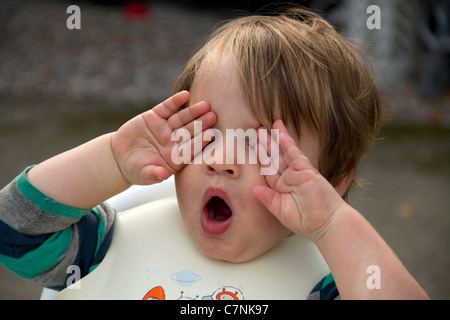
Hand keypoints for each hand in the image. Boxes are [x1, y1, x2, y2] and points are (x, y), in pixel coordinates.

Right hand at [111, 91, 215, 184]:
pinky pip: (167, 108)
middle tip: (214, 116)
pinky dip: (175, 101)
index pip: (190, 148)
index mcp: (175, 157)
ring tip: (205, 105)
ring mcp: (165, 128)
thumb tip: (163, 176)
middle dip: (201, 124)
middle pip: (190, 131)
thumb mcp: (143, 174)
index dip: (200, 141)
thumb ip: (153, 175)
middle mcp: (173, 141)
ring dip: (193, 111)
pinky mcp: (155, 117)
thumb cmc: (135, 169)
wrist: (120, 156)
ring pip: (181, 118)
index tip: (210, 135)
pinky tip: (185, 94)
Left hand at [252, 120, 346, 240]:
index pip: (267, 169)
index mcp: (280, 187)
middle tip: (256, 130)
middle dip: (266, 144)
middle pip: (274, 157)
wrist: (326, 224)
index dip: (259, 157)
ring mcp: (298, 173)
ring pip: (284, 153)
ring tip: (266, 128)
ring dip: (276, 140)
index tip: (251, 146)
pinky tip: (281, 135)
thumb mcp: (280, 211)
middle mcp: (288, 178)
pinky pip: (295, 155)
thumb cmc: (306, 222)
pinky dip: (288, 145)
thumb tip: (253, 189)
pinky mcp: (307, 171)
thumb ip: (267, 199)